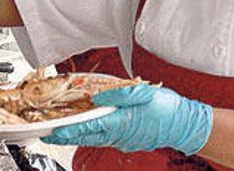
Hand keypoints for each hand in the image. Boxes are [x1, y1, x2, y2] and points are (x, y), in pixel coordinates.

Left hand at [42, 84, 212, 154]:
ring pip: (94, 138)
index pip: (86, 127)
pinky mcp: (128, 140)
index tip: (52, 131)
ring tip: (61, 131)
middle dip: (66, 135)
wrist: (185, 125)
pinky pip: (104, 138)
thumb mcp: (142, 93)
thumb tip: (96, 96)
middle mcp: (119, 135)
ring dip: (77, 135)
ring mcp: (123, 140)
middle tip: (48, 133)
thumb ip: (117, 93)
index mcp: (120, 122)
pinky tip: (86, 129)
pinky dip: (91, 134)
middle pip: (86, 136)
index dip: (67, 130)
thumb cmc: (166, 108)